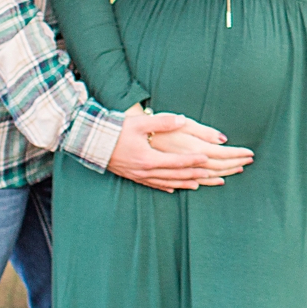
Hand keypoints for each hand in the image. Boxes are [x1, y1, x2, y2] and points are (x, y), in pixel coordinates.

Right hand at [106, 110, 251, 190]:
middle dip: (197, 174)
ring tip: (202, 183)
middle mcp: (146, 171)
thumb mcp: (140, 123)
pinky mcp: (134, 177)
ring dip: (186, 183)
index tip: (209, 159)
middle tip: (215, 174)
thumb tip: (182, 119)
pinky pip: (155, 185)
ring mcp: (140, 176)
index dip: (194, 161)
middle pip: (177, 175)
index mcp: (149, 158)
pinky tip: (175, 188)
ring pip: (168, 182)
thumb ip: (162, 122)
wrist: (91, 143)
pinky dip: (168, 186)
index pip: (178, 162)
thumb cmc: (116, 130)